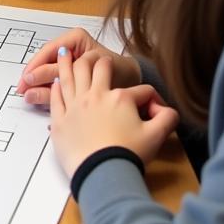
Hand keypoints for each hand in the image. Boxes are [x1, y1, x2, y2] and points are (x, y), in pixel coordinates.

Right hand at [18, 29, 140, 105]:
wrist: (133, 83)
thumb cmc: (118, 72)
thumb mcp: (94, 73)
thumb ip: (69, 78)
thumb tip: (43, 85)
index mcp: (76, 38)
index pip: (50, 51)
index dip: (37, 66)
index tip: (27, 78)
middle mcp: (70, 46)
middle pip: (46, 62)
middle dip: (34, 76)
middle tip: (22, 88)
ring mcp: (69, 59)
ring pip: (48, 71)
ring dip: (37, 83)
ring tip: (26, 94)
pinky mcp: (71, 72)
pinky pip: (55, 80)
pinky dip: (47, 89)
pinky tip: (37, 96)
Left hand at [50, 52, 178, 179]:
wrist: (102, 172)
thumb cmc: (127, 154)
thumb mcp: (156, 136)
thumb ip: (167, 119)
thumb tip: (169, 110)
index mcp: (119, 98)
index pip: (140, 90)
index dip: (152, 98)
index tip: (155, 107)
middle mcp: (94, 96)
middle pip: (96, 69)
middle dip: (100, 61)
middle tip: (99, 58)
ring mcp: (74, 106)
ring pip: (69, 76)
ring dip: (67, 62)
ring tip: (64, 51)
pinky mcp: (60, 119)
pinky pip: (56, 97)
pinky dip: (56, 87)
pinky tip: (55, 82)